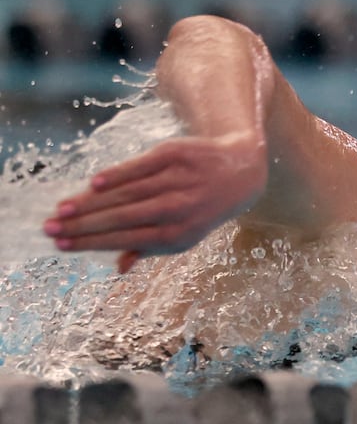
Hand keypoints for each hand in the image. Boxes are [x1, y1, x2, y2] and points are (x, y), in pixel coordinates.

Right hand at [43, 134, 265, 271]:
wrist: (239, 172)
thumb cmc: (201, 209)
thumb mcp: (184, 234)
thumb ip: (150, 248)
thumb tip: (119, 268)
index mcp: (178, 234)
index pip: (127, 240)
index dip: (93, 243)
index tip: (61, 245)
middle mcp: (179, 209)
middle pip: (123, 217)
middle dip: (84, 225)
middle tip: (50, 228)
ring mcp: (179, 180)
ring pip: (128, 193)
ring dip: (92, 202)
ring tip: (62, 209)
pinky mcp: (176, 155)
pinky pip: (141, 166)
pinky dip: (118, 175)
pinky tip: (94, 184)